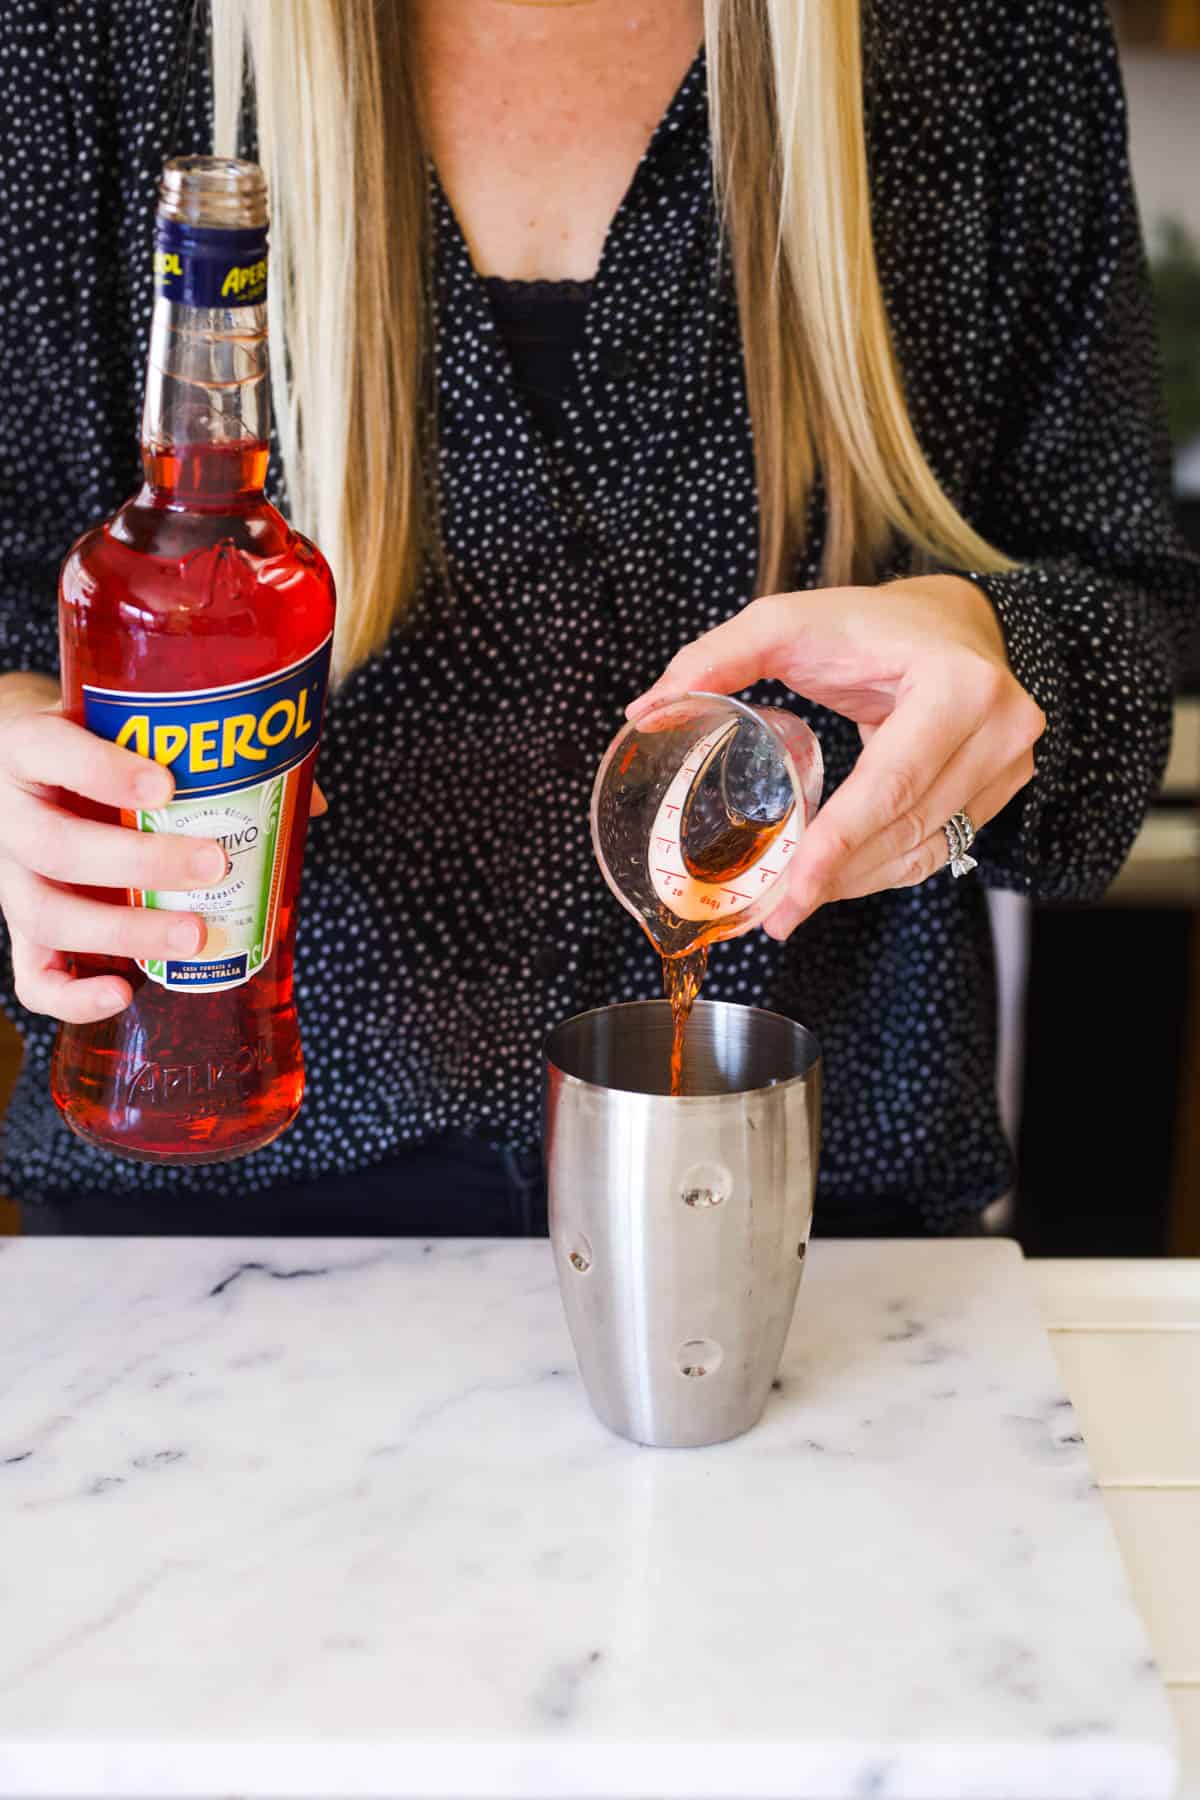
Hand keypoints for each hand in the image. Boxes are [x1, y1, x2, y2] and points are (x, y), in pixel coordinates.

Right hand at [0, 679, 226, 1021]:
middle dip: (141, 861)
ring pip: (44, 912)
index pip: (48, 750)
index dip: (103, 770)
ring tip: (196, 932)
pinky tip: (125, 992)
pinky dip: (72, 996)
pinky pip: (32, 977)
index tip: (168, 783)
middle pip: (55, 846)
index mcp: (30, 750)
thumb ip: (200, 755)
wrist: (34, 774)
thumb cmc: (97, 749)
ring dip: (124, 929)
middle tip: (215, 863)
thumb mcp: (128, 731)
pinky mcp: (23, 932)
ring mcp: (12, 879)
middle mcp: (11, 816)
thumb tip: (310, 799)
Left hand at [628, 576, 1044, 934]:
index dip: (837, 847)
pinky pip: (942, 847)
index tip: (790, 897)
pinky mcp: (1004, 787)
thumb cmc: (867, 623)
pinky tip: (841, 879)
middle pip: (907, 828)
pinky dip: (887, 869)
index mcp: (956, 684)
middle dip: (838, 878)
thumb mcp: (788, 621)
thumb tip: (644, 710)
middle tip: (777, 916)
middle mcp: (999, 727)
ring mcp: (1010, 761)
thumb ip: (716, 657)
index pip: (889, 786)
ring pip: (927, 849)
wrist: (954, 622)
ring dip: (859, 882)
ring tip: (797, 903)